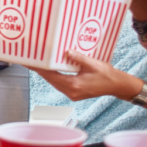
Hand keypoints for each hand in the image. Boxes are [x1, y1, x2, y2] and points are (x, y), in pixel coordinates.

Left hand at [28, 51, 143, 101]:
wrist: (117, 86)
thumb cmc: (107, 75)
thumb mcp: (93, 64)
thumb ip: (79, 58)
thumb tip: (66, 51)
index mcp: (74, 85)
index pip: (51, 76)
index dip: (39, 69)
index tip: (29, 63)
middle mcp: (71, 92)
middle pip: (50, 80)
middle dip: (40, 71)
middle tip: (30, 61)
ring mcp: (72, 94)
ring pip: (54, 83)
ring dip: (46, 74)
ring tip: (37, 64)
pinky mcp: (75, 93)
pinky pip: (60, 84)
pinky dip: (54, 77)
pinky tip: (50, 70)